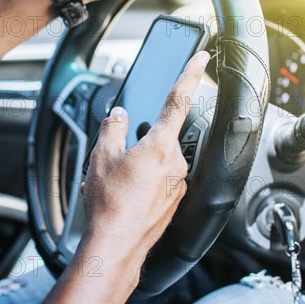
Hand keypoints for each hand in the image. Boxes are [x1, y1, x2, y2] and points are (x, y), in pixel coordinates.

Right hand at [82, 50, 209, 263]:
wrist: (116, 247)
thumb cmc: (109, 204)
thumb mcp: (101, 156)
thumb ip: (113, 128)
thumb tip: (119, 115)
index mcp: (160, 146)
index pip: (179, 100)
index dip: (191, 74)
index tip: (203, 56)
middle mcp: (176, 163)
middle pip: (161, 136)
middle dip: (142, 140)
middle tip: (119, 157)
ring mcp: (177, 183)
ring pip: (160, 160)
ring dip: (141, 163)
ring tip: (119, 181)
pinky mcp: (174, 200)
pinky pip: (161, 180)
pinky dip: (146, 181)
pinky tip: (128, 194)